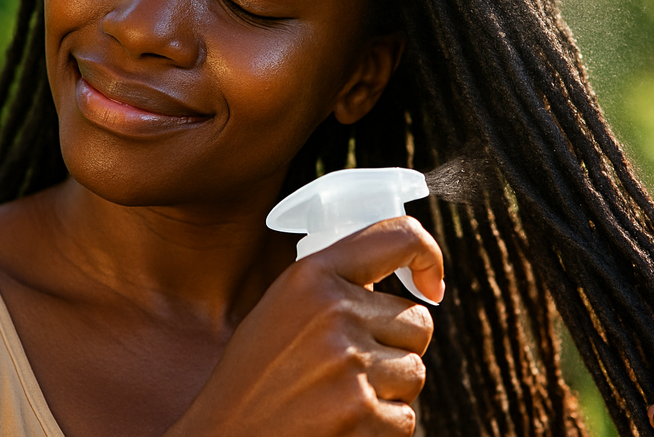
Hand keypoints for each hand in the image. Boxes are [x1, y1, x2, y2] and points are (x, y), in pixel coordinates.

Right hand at [166, 216, 443, 436]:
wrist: (223, 436)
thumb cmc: (254, 376)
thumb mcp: (281, 309)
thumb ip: (334, 287)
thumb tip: (408, 287)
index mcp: (312, 276)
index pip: (398, 237)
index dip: (427, 255)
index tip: (430, 283)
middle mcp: (334, 312)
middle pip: (417, 321)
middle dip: (395, 345)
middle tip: (349, 366)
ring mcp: (350, 365)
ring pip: (415, 371)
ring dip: (388, 389)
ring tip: (337, 396)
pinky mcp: (362, 416)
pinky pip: (405, 417)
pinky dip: (380, 427)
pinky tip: (339, 425)